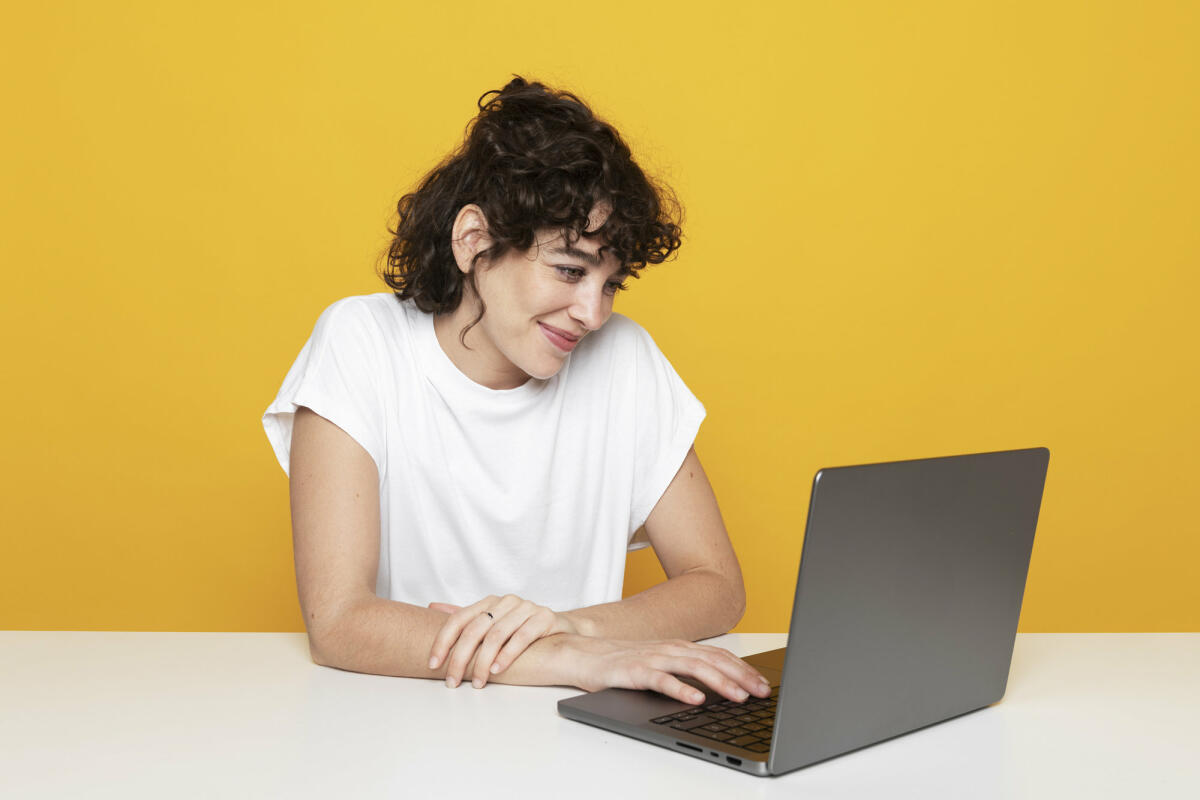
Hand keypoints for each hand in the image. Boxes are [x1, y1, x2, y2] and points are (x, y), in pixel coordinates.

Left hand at [427, 594, 579, 688]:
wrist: (561, 629)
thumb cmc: (522, 629)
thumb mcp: (492, 622)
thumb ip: (466, 616)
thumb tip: (432, 607)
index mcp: (489, 602)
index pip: (459, 619)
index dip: (443, 641)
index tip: (433, 664)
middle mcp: (506, 602)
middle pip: (475, 629)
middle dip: (460, 657)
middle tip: (452, 681)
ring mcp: (526, 607)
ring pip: (497, 634)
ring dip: (483, 662)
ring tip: (477, 682)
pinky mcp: (544, 617)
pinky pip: (522, 636)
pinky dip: (507, 655)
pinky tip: (498, 670)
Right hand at [558, 635, 772, 704]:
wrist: (582, 654)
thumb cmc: (621, 661)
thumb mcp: (659, 662)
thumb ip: (685, 669)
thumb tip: (718, 684)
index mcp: (678, 647)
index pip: (718, 656)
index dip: (743, 669)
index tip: (763, 685)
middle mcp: (669, 649)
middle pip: (712, 660)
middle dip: (741, 676)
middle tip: (761, 692)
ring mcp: (652, 658)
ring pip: (693, 668)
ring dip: (719, 682)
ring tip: (738, 696)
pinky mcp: (634, 671)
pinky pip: (661, 680)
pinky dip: (681, 689)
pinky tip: (696, 699)